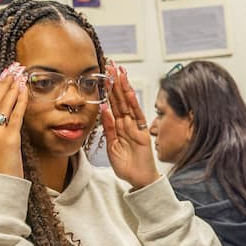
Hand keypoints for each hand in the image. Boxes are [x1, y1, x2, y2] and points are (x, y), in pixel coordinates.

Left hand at [100, 62, 159, 187]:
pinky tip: (127, 91)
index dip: (108, 89)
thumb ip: (108, 128)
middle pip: (120, 99)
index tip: (104, 75)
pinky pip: (137, 116)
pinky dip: (132, 104)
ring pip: (128, 104)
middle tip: (111, 65)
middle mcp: (128, 124)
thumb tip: (103, 108)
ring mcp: (136, 128)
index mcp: (119, 126)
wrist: (139, 180)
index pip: (113, 104)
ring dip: (123, 87)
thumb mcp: (111, 146)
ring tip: (119, 72)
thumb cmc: (127, 165)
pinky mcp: (142, 133)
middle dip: (116, 82)